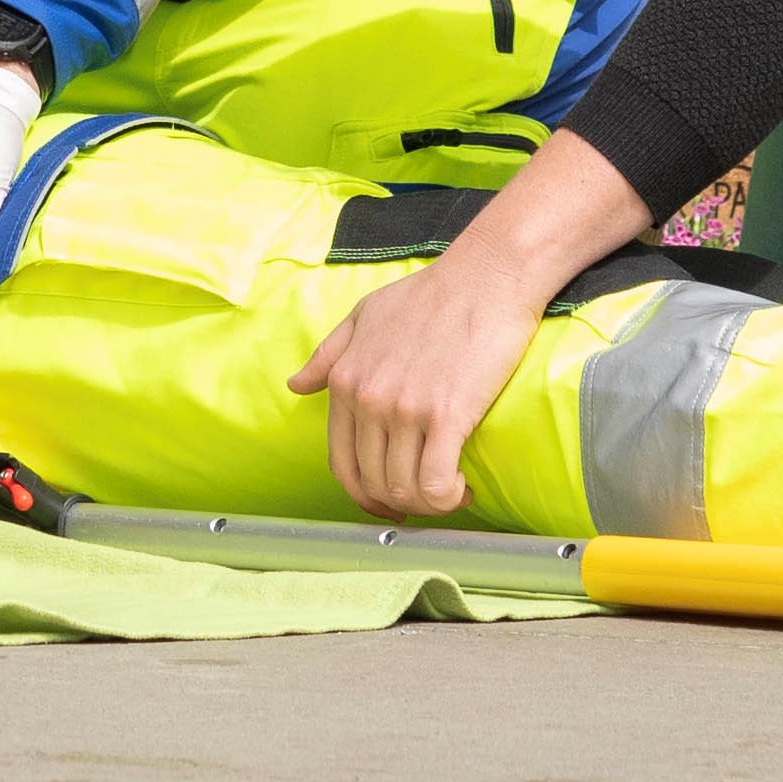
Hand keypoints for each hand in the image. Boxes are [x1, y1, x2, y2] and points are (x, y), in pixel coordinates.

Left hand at [287, 239, 554, 519]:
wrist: (485, 277)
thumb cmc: (430, 294)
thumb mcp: (365, 315)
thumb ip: (328, 355)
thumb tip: (296, 386)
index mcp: (346, 380)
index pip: (341, 461)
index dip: (364, 493)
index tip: (388, 500)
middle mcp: (368, 398)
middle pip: (372, 482)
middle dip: (397, 503)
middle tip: (426, 498)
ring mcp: (405, 408)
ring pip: (402, 488)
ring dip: (427, 504)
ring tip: (450, 491)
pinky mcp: (446, 415)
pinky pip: (434, 483)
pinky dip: (446, 497)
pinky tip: (462, 488)